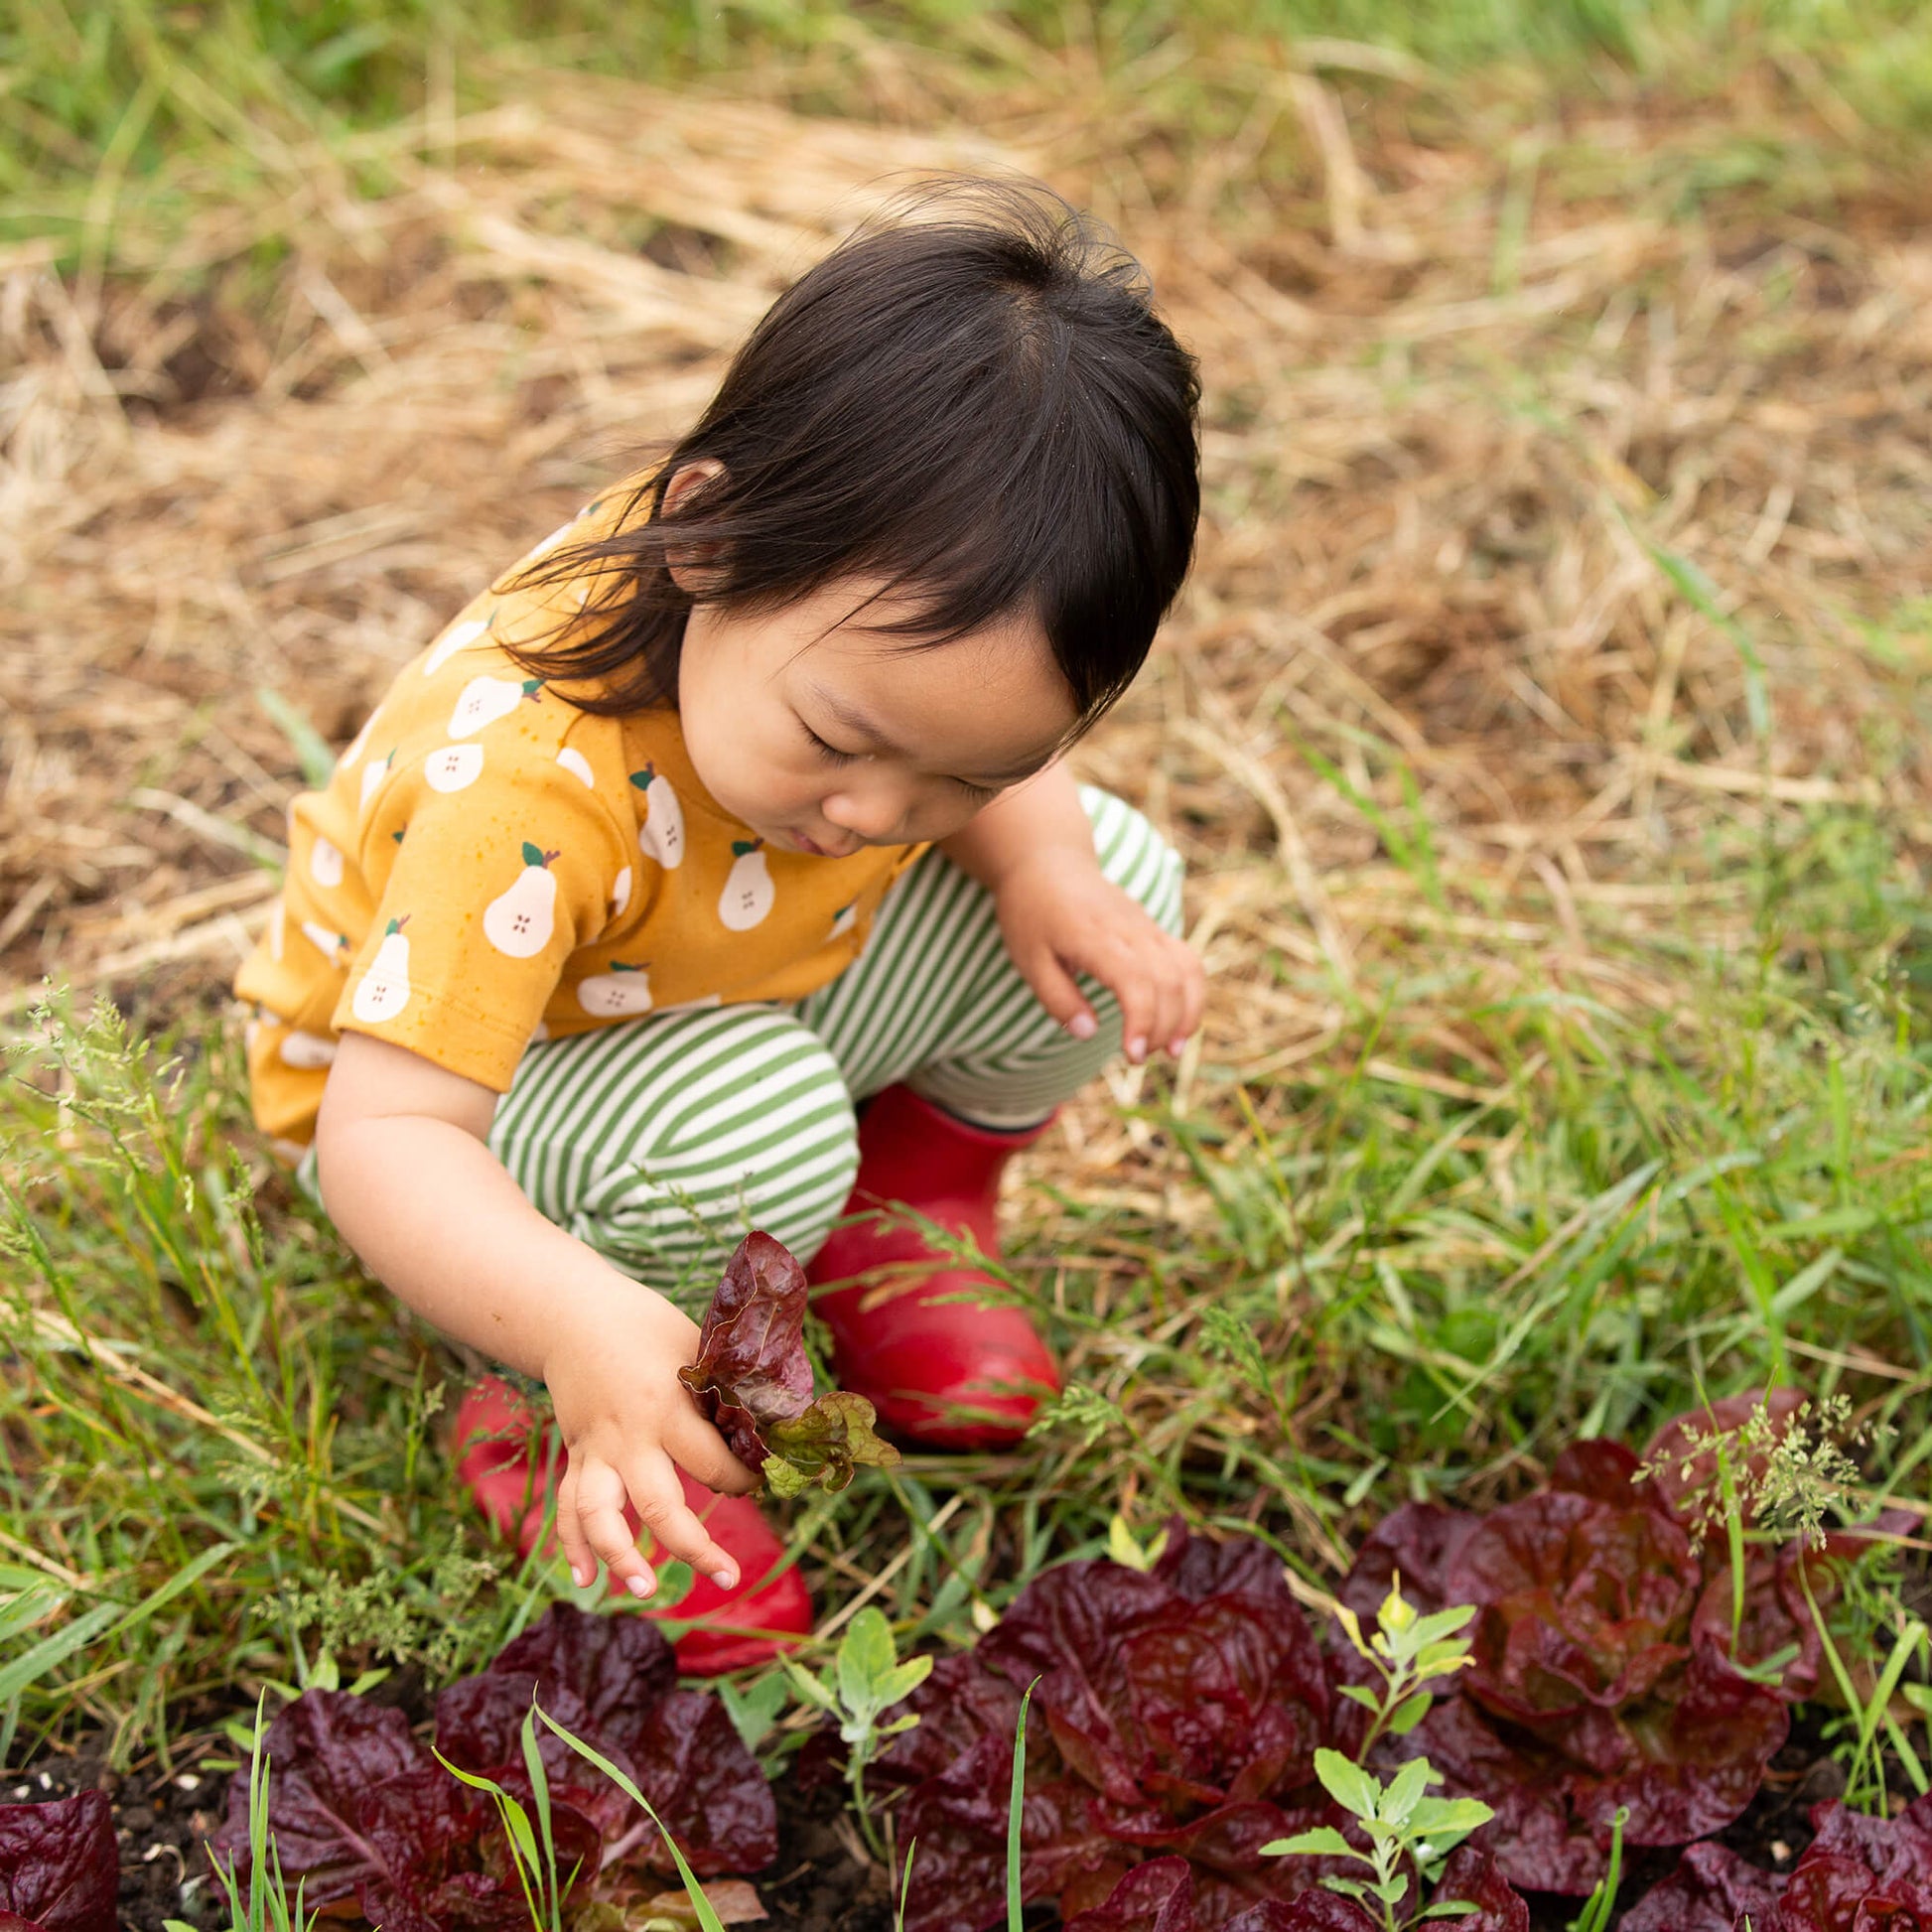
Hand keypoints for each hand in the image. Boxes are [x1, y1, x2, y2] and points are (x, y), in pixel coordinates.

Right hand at [542, 1279, 760, 1598]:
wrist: (575, 1315)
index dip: (745, 1479)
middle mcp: (628, 1436)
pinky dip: (573, 1545)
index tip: (763, 1481)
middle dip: (694, 1548)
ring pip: (599, 1516)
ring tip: (645, 1592)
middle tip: (727, 1578)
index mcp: (666, 1407)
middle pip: (657, 1506)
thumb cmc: (648, 1328)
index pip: (712, 1462)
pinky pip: (567, 1507)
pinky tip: (585, 1582)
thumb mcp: (695, 1349)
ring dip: (620, 1558)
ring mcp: (596, 1450)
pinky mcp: (575, 1456)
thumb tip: (781, 1420)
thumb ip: (726, 1389)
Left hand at [994, 846, 1204, 1062]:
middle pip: (1168, 981)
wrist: (1049, 863)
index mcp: (1095, 936)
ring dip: (1187, 1014)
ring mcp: (1147, 927)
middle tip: (1139, 1059)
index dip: (1142, 1021)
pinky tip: (1179, 1024)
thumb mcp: (1028, 961)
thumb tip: (1089, 1032)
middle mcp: (1130, 929)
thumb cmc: (1032, 914)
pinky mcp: (1154, 930)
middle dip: (1163, 1028)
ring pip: (1187, 970)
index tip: (1132, 1055)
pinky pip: (1188, 961)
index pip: (1136, 981)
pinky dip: (1192, 995)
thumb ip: (1057, 1000)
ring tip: (1173, 1051)